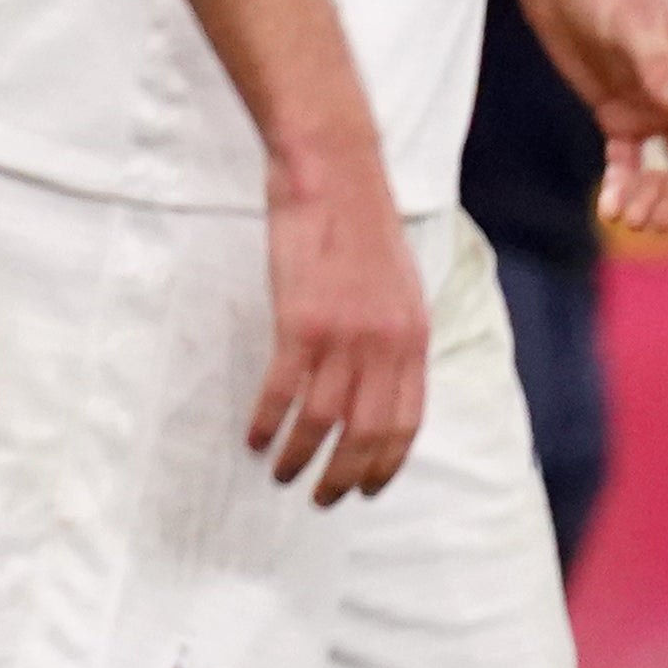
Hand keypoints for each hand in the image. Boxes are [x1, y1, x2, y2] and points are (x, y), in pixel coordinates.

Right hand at [251, 153, 427, 504]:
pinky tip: (253, 436)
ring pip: (323, 422)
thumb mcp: (399, 281)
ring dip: (300, 457)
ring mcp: (344, 335)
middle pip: (368, 434)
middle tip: (321, 499)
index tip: (366, 489)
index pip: (405, 422)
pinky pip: (283, 391)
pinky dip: (267, 421)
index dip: (385, 464)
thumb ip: (395, 331)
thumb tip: (385, 373)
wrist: (333, 168)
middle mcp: (385, 345)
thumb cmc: (359, 218)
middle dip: (344, 477)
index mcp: (413, 336)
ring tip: (280, 473)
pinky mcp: (300, 321)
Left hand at [516, 0, 667, 235]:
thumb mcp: (629, 21)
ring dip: (650, 194)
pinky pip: (627, 159)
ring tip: (625, 218)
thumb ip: (655, 63)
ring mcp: (649, 104)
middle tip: (652, 221)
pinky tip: (607, 205)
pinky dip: (620, 183)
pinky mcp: (616, 111)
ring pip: (663, 165)